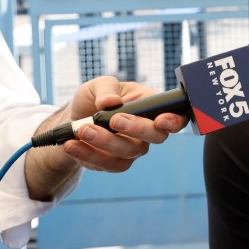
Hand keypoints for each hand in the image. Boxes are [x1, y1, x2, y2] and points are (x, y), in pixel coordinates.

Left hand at [59, 77, 187, 172]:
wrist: (73, 120)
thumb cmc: (95, 98)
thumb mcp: (99, 84)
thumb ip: (106, 88)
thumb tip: (111, 102)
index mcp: (152, 106)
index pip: (176, 116)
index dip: (174, 121)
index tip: (161, 120)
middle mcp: (148, 130)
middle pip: (156, 137)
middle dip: (136, 129)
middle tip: (114, 120)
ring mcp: (133, 148)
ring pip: (129, 152)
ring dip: (105, 141)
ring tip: (82, 129)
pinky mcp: (115, 162)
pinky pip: (108, 164)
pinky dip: (88, 154)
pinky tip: (72, 144)